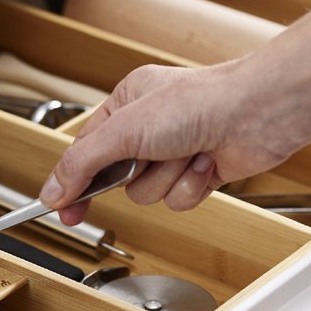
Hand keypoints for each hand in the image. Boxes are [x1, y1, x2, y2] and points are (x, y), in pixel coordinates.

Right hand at [39, 61, 295, 222]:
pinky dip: (191, 185)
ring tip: (187, 153)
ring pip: (148, 194)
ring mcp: (176, 152)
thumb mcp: (123, 130)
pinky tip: (207, 162)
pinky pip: (178, 200)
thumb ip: (82, 163)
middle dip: (136, 174)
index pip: (86, 152)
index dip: (73, 182)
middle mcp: (149, 128)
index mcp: (125, 105)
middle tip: (140, 166)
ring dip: (167, 178)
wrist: (257, 113)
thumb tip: (53, 191)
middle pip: (117, 178)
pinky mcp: (200, 173)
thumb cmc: (199, 102)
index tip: (61, 208)